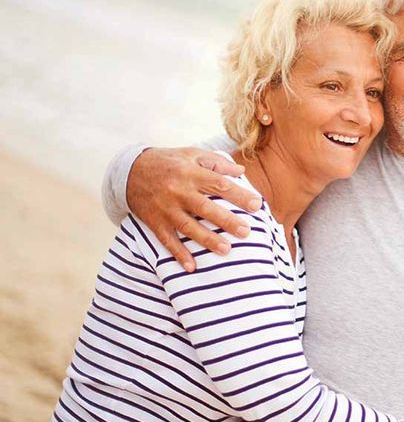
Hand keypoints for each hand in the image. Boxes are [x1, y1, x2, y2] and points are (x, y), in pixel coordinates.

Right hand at [126, 147, 261, 271]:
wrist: (128, 170)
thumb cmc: (168, 162)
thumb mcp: (191, 154)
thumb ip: (216, 162)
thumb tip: (241, 171)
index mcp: (190, 172)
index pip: (218, 184)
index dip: (238, 195)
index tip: (257, 205)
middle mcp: (178, 191)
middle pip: (205, 208)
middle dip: (226, 221)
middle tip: (246, 232)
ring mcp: (166, 208)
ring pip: (188, 226)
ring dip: (207, 240)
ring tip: (226, 250)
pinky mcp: (155, 221)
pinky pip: (167, 240)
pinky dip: (178, 254)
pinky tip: (192, 267)